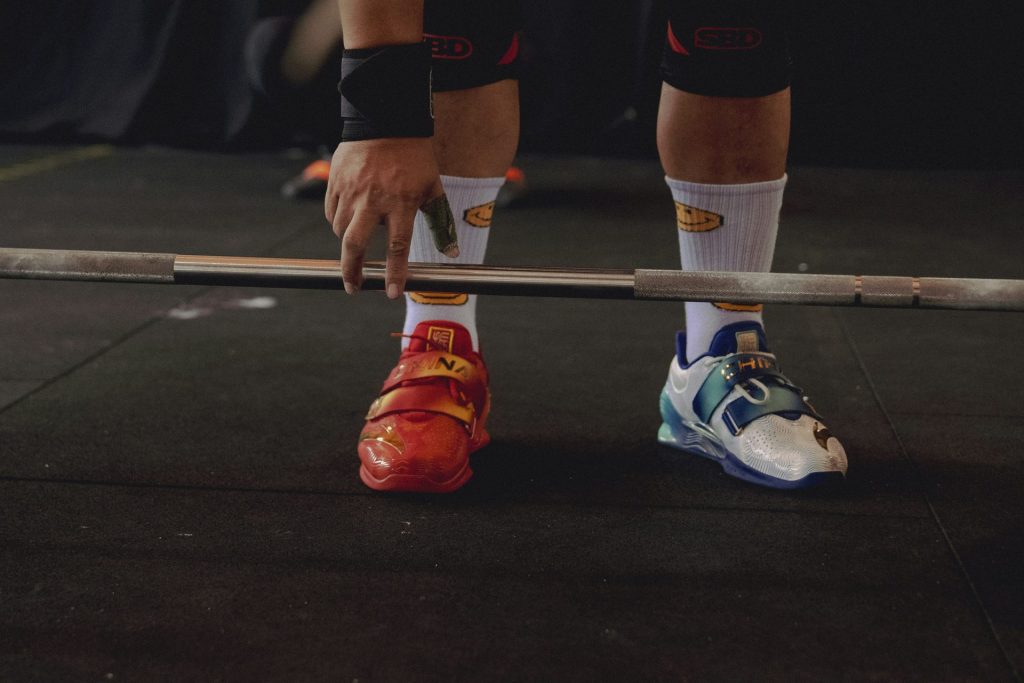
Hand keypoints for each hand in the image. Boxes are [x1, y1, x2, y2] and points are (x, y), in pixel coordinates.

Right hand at [325, 137, 445, 296]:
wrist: (386, 120)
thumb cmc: (414, 157)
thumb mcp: (432, 188)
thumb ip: (440, 222)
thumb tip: (453, 252)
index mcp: (401, 203)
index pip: (397, 247)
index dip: (394, 273)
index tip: (392, 293)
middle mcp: (373, 200)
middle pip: (354, 245)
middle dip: (352, 271)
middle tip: (353, 287)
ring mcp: (351, 190)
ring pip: (340, 230)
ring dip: (347, 242)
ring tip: (357, 242)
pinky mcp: (335, 181)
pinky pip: (330, 211)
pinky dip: (337, 220)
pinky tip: (348, 219)